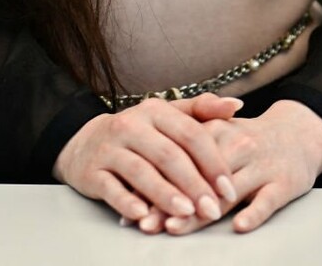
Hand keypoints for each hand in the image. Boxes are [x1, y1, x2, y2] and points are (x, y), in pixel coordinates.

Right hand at [55, 95, 243, 227]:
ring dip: (165, 194)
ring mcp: (109, 148)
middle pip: (168, 155)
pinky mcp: (91, 171)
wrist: (84, 142)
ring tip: (186, 213)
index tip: (229, 189)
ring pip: (141, 171)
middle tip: (212, 210)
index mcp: (155, 110)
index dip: (213, 162)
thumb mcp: (167, 116)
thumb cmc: (138, 133)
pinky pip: (110, 187)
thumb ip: (202, 110)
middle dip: (194, 185)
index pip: (191, 134)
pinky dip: (127, 202)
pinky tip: (144, 215)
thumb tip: (236, 106)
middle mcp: (131, 125)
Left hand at [158, 99, 321, 234]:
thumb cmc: (249, 140)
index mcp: (216, 131)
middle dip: (170, 201)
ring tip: (176, 227)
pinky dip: (254, 213)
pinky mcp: (284, 182)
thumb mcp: (218, 133)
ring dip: (200, 211)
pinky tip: (239, 226)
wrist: (300, 132)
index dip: (155, 183)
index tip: (133, 205)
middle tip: (147, 222)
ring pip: (227, 192)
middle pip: (198, 178)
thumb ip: (185, 153)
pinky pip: (267, 200)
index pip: (180, 159)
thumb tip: (142, 184)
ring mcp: (261, 164)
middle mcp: (237, 145)